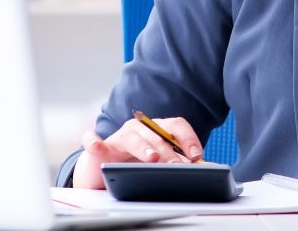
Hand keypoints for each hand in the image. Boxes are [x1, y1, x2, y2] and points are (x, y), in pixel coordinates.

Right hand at [72, 117, 203, 188]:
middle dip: (169, 151)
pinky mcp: (98, 148)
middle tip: (177, 166)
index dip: (188, 138)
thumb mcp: (160, 163)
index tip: (196, 155)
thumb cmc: (135, 164)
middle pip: (157, 134)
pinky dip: (94, 142)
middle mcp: (139, 128)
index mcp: (157, 129)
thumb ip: (178, 162)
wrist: (104, 170)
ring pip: (132, 137)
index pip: (176, 126)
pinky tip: (96, 146)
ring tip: (152, 158)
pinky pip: (93, 141)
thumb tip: (203, 169)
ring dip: (143, 147)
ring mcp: (118, 136)